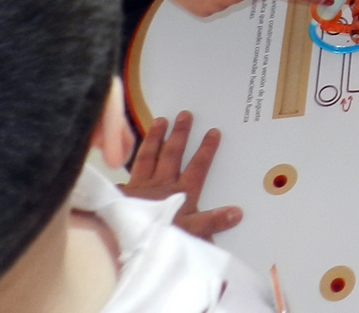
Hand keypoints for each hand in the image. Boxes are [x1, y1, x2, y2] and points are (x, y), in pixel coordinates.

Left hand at [121, 111, 239, 238]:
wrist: (125, 243)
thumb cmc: (159, 238)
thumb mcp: (191, 233)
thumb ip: (212, 222)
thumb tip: (237, 212)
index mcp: (181, 193)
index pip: (197, 167)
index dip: (206, 149)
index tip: (213, 131)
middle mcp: (161, 185)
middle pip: (171, 155)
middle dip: (180, 134)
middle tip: (185, 114)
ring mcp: (140, 188)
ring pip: (148, 157)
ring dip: (155, 138)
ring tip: (160, 120)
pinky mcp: (122, 195)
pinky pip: (124, 177)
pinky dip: (124, 168)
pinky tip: (120, 160)